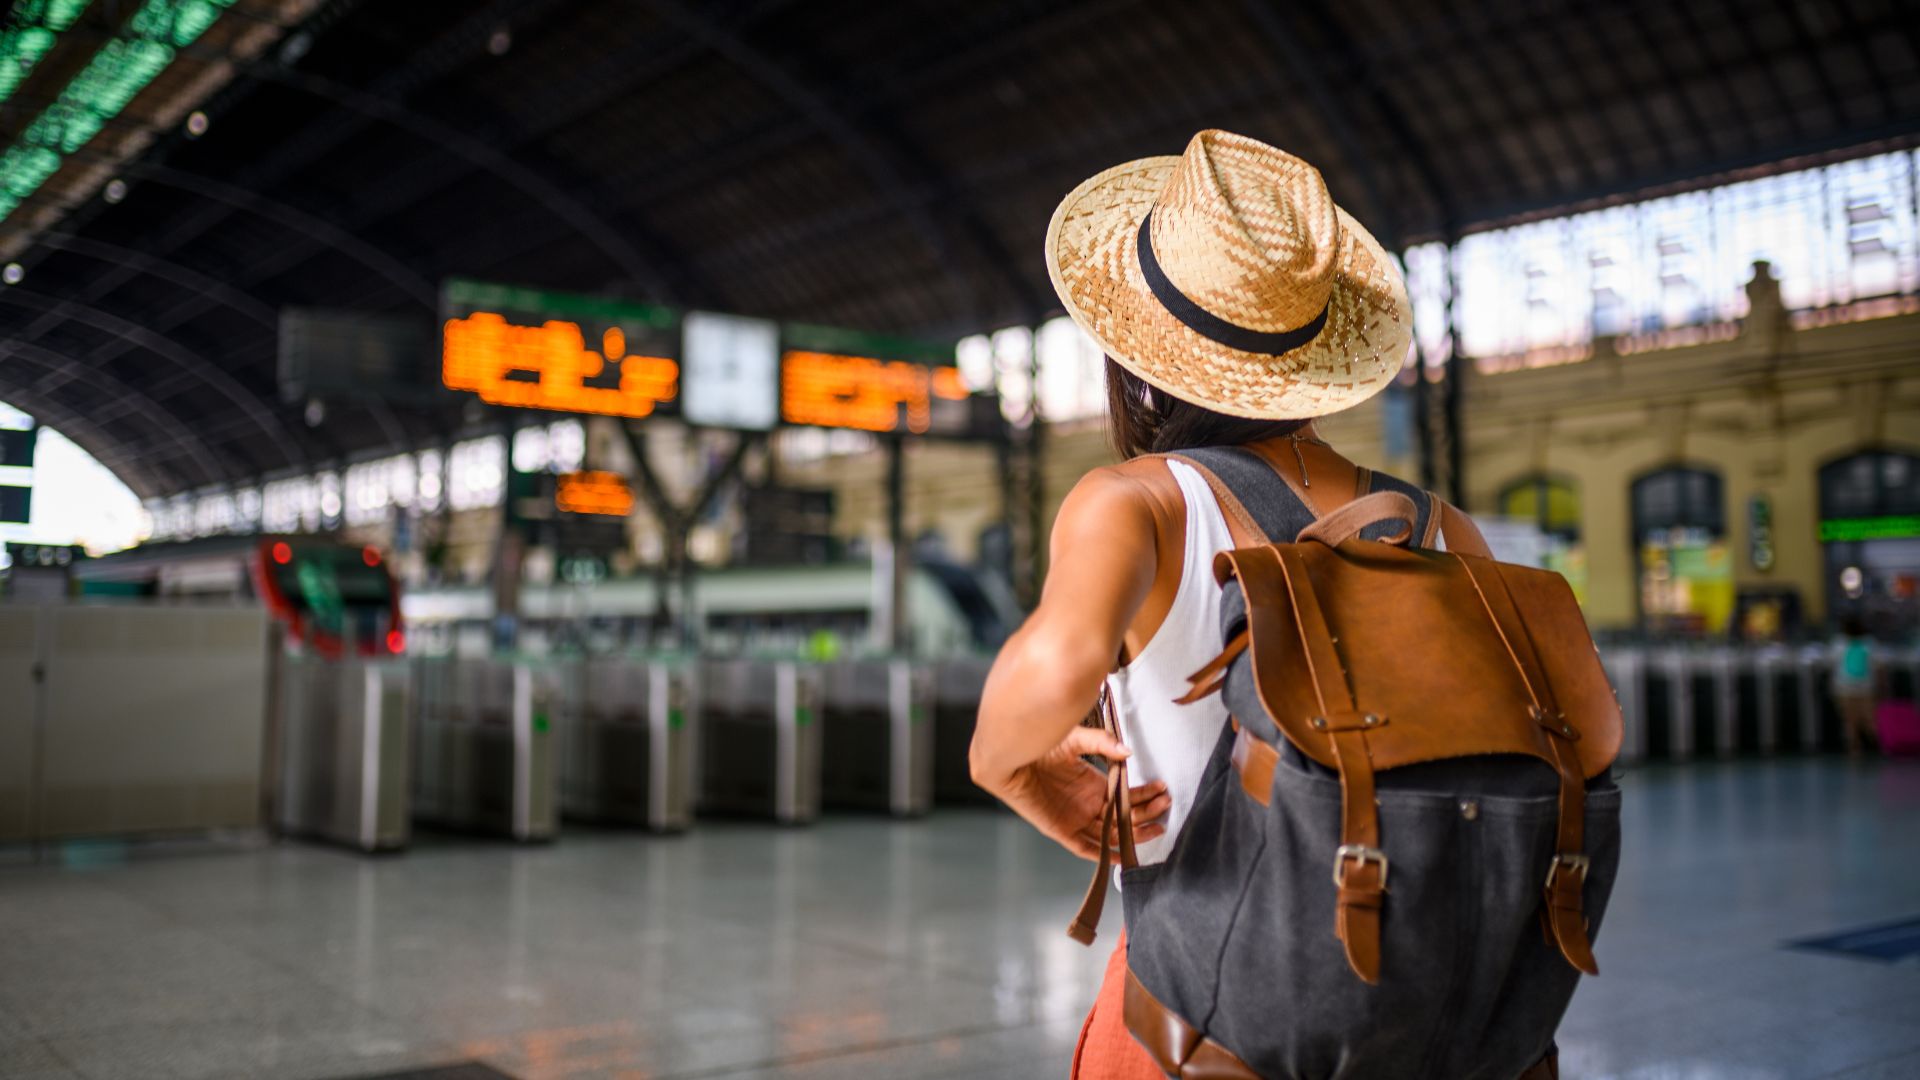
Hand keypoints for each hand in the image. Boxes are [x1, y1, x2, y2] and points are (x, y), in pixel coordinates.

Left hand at [992, 726, 1171, 860]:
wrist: (1010, 756)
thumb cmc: (1039, 745)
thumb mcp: (1075, 739)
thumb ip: (1102, 743)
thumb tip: (1128, 753)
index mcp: (1094, 786)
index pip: (1127, 797)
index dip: (1146, 796)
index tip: (1162, 790)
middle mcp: (1089, 805)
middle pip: (1125, 817)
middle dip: (1148, 813)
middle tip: (1165, 804)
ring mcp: (1076, 819)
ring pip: (1112, 834)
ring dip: (1135, 833)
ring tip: (1157, 825)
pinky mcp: (1061, 831)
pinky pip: (1086, 848)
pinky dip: (1104, 854)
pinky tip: (1123, 853)